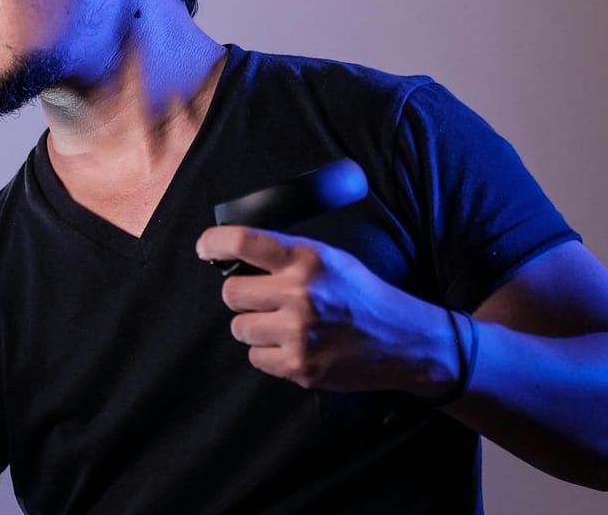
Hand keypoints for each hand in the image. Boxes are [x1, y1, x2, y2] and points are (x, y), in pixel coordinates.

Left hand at [196, 225, 454, 395]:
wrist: (402, 340)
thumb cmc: (360, 294)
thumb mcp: (328, 258)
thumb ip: (284, 255)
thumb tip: (232, 254)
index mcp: (306, 259)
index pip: (241, 242)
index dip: (213, 243)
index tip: (205, 248)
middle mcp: (299, 294)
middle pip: (230, 292)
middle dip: (243, 295)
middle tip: (265, 298)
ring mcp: (298, 334)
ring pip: (239, 327)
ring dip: (254, 326)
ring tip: (284, 323)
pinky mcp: (299, 367)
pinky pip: (255, 357)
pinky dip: (268, 352)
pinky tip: (293, 344)